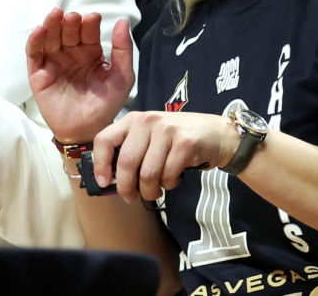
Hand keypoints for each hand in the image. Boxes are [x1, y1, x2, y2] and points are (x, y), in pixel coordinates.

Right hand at [27, 10, 133, 143]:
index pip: (88, 32)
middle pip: (67, 31)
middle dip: (70, 22)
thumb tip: (121, 22)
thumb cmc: (105, 105)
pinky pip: (34, 53)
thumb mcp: (121, 78)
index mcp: (90, 52)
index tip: (93, 18)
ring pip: (50, 37)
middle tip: (73, 18)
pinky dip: (35, 40)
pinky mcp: (38, 73)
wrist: (86, 131)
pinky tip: (40, 30)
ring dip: (51, 24)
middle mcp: (71, 53)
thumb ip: (123, 51)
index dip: (89, 24)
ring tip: (56, 15)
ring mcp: (53, 62)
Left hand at [90, 111, 237, 203]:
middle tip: (131, 197)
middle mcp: (147, 121)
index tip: (104, 183)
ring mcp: (166, 130)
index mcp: (132, 120)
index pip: (104, 139)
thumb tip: (109, 181)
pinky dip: (169, 185)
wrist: (216, 133)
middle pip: (126, 162)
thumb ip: (130, 152)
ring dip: (150, 190)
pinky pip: (168, 175)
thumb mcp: (149, 138)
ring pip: (147, 174)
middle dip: (126, 187)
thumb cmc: (176, 140)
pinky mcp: (185, 143)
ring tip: (155, 191)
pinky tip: (173, 179)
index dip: (100, 164)